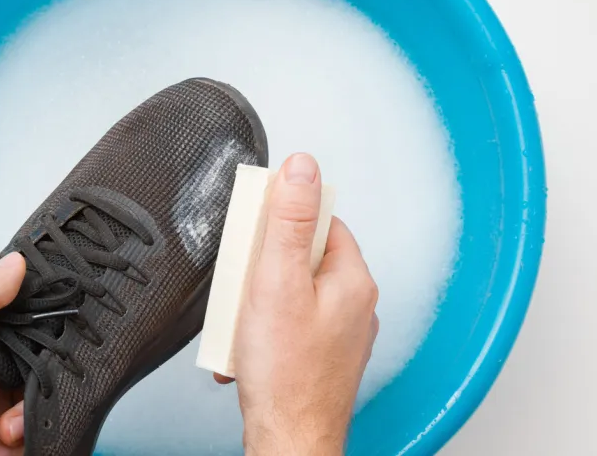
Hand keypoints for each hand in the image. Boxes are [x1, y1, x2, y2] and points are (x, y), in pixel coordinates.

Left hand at [0, 253, 26, 455]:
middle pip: (24, 358)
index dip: (24, 317)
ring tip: (1, 432)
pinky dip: (23, 442)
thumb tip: (13, 262)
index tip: (47, 319)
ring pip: (32, 398)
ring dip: (25, 415)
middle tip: (15, 389)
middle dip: (31, 375)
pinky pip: (31, 433)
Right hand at [217, 153, 378, 455]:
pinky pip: (291, 321)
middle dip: (265, 266)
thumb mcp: (277, 281)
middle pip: (303, 257)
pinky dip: (266, 326)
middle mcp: (354, 303)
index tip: (258, 230)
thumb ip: (288, 221)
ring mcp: (340, 331)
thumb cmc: (286, 373)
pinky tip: (249, 342)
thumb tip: (303, 168)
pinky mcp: (322, 353)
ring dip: (260, 298)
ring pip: (294, 290)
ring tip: (242, 319)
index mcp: (352, 278)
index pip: (321, 222)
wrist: (289, 437)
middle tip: (244, 283)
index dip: (284, 220)